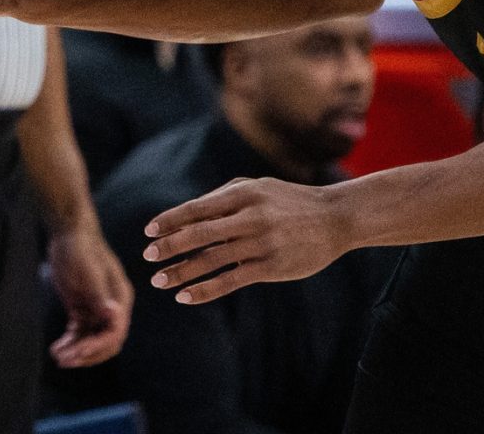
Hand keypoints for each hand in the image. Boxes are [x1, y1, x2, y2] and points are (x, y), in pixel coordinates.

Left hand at [46, 224, 132, 367]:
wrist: (68, 231)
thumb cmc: (80, 248)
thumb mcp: (88, 273)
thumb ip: (100, 296)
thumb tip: (114, 317)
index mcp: (120, 299)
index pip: (115, 333)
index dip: (97, 346)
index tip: (77, 352)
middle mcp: (113, 307)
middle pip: (105, 342)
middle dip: (86, 354)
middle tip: (64, 360)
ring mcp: (98, 309)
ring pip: (91, 340)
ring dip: (76, 352)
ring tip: (57, 355)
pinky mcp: (83, 308)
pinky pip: (80, 333)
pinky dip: (70, 342)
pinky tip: (56, 348)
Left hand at [142, 177, 349, 304]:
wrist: (335, 218)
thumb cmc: (290, 202)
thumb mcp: (259, 188)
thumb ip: (224, 196)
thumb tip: (188, 213)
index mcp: (244, 194)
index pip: (198, 208)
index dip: (171, 220)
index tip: (149, 232)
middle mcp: (250, 217)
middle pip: (200, 233)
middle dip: (170, 246)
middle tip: (147, 256)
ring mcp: (261, 243)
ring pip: (212, 260)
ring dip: (182, 272)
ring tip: (160, 281)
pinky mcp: (271, 266)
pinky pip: (231, 281)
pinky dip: (205, 290)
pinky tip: (186, 297)